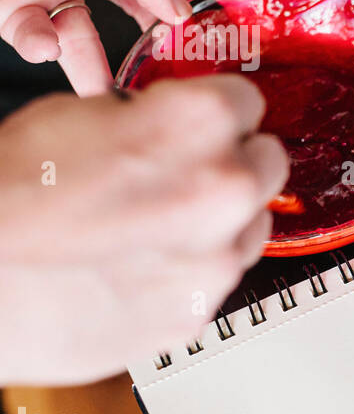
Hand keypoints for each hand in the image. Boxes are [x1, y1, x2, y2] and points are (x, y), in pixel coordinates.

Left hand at [0, 0, 241, 95]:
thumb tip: (180, 6)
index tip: (251, 9)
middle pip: (148, 0)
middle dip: (170, 33)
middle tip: (195, 62)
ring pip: (100, 37)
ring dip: (109, 66)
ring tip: (124, 90)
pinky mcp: (21, 15)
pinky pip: (50, 45)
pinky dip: (49, 52)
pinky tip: (42, 44)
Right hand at [0, 75, 287, 383]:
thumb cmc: (3, 202)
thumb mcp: (70, 115)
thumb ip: (143, 117)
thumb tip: (163, 123)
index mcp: (196, 124)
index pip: (248, 100)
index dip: (216, 110)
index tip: (205, 122)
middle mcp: (223, 189)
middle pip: (267, 162)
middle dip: (230, 163)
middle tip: (184, 172)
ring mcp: (215, 258)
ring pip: (250, 225)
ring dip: (217, 222)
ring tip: (152, 226)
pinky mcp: (197, 313)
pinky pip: (215, 280)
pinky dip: (187, 271)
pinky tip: (137, 266)